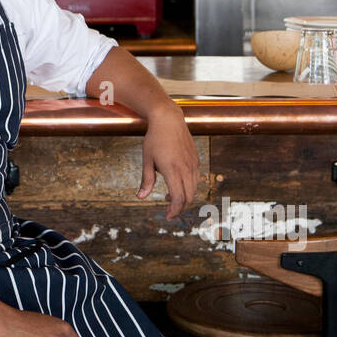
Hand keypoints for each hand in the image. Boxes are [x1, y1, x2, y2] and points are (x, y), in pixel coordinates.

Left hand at [137, 103, 199, 219]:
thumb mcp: (147, 160)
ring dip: (184, 198)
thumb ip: (146, 180)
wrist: (168, 119)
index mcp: (172, 170)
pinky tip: (177, 184)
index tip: (167, 216)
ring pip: (194, 189)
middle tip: (168, 211)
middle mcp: (186, 168)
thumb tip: (141, 197)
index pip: (178, 198)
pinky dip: (188, 187)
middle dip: (180, 208)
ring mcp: (193, 164)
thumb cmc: (155, 139)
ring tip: (169, 197)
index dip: (174, 211)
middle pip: (188, 197)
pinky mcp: (196, 159)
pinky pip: (196, 179)